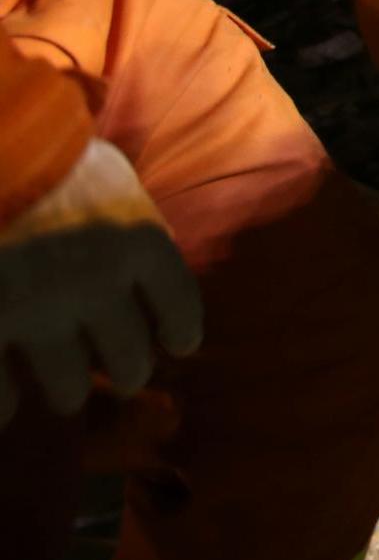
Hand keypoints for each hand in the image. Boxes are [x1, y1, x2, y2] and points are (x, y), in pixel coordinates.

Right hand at [0, 139, 201, 428]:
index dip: (180, 332)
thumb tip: (152, 266)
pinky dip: (6, 403)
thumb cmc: (48, 156)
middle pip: (130, 363)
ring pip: (69, 388)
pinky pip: (1, 397)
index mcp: (138, 242)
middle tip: (121, 372)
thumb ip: (133, 225)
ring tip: (66, 387)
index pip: (180, 309)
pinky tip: (9, 401)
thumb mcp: (111, 178)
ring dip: (69, 389)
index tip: (179, 345)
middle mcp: (97, 286)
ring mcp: (37, 311)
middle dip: (126, 371)